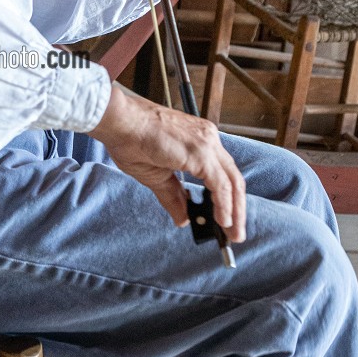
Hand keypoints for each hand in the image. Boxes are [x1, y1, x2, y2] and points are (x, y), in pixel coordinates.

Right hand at [89, 82, 245, 241]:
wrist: (120, 122)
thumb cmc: (131, 140)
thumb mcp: (156, 176)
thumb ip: (173, 197)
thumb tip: (183, 219)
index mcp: (200, 140)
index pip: (223, 173)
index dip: (227, 199)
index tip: (226, 221)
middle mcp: (208, 139)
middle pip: (233, 179)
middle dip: (237, 209)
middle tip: (236, 234)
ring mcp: (207, 144)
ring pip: (232, 182)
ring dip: (235, 211)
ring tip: (233, 234)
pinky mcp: (201, 153)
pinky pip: (220, 185)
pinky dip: (224, 205)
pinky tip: (222, 222)